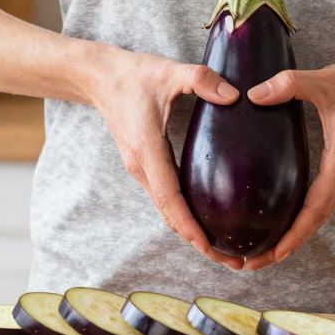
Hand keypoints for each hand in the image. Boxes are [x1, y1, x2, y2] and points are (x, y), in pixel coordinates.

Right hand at [82, 48, 245, 268]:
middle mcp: (142, 167)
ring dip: (192, 233)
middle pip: (170, 216)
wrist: (100, 77)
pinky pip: (167, 199)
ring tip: (225, 251)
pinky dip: (185, 216)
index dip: (189, 225)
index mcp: (147, 151)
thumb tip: (235, 96)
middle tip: (234, 262)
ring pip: (168, 211)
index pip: (168, 198)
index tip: (209, 247)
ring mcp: (141, 169)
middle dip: (199, 242)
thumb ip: (202, 81)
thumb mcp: (169, 72)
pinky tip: (207, 221)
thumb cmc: (133, 75)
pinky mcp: (145, 166)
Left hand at [241, 53, 334, 270]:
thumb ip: (289, 85)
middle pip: (314, 222)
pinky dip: (303, 218)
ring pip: (319, 216)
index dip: (293, 235)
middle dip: (284, 246)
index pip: (315, 209)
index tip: (272, 255)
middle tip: (251, 264)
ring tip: (261, 253)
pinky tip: (281, 222)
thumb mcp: (325, 80)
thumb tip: (253, 95)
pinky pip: (322, 202)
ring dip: (293, 236)